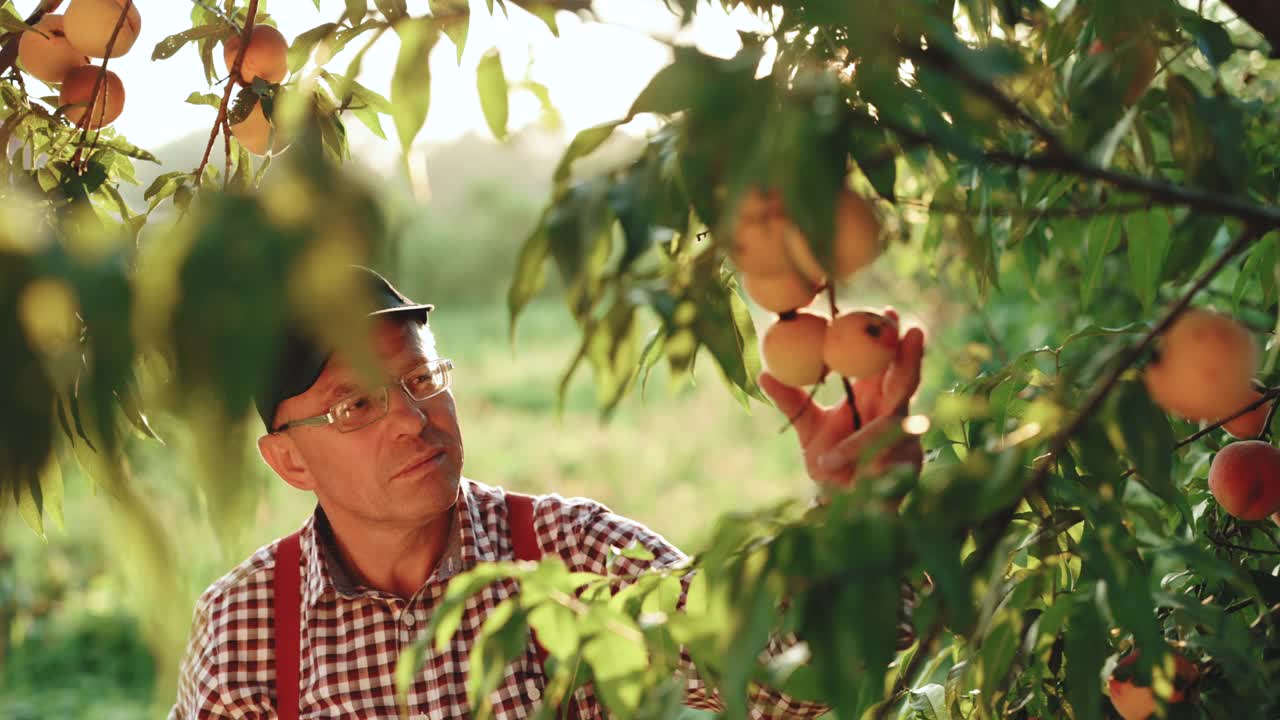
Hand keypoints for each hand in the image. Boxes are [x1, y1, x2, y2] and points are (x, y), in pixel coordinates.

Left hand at [759, 308, 925, 487]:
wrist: (841, 511)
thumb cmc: (829, 466)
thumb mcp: (808, 430)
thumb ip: (792, 402)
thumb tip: (764, 371)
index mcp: (872, 398)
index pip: (882, 363)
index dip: (886, 339)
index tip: (885, 312)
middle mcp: (893, 414)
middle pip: (906, 379)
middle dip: (911, 356)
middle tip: (912, 330)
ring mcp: (905, 440)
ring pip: (896, 420)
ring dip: (877, 420)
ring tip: (854, 435)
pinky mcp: (906, 469)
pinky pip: (882, 458)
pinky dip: (859, 455)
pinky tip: (842, 462)